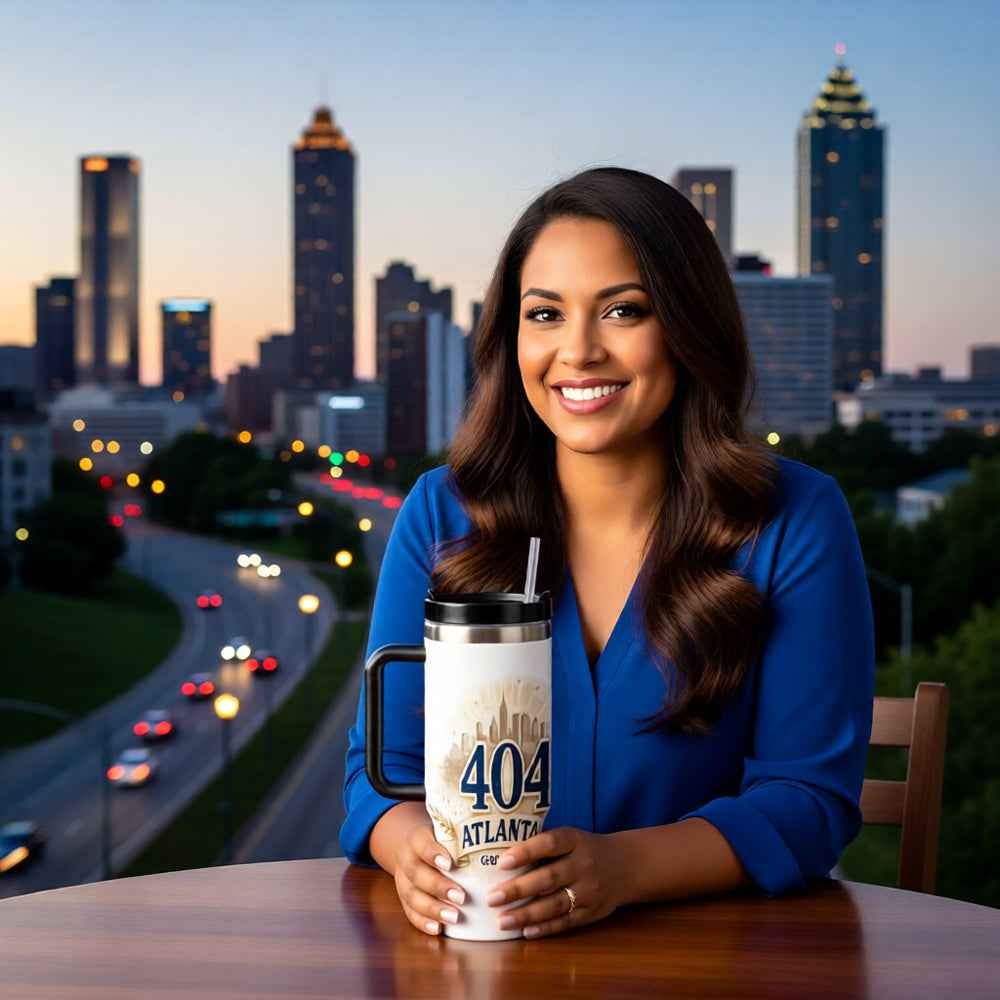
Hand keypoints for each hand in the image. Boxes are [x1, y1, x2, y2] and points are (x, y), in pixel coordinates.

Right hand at [373, 804, 467, 936]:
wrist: (414, 849)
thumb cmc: (440, 840)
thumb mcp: (447, 831)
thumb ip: (464, 836)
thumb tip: (500, 845)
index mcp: (416, 838)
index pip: (419, 842)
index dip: (432, 853)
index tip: (451, 864)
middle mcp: (406, 858)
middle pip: (416, 872)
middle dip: (438, 886)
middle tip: (461, 897)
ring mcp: (403, 880)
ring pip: (411, 895)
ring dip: (433, 909)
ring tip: (454, 917)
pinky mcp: (404, 899)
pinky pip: (409, 912)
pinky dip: (423, 922)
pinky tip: (438, 929)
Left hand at [486, 826, 623, 938]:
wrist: (626, 866)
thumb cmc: (584, 849)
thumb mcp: (569, 838)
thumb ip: (543, 845)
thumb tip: (499, 857)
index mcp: (574, 840)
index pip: (549, 844)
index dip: (526, 852)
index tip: (502, 862)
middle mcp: (584, 865)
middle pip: (549, 878)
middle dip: (518, 889)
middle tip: (492, 898)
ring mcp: (590, 891)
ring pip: (555, 904)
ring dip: (526, 914)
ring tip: (501, 921)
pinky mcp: (592, 913)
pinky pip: (566, 922)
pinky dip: (545, 928)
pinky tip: (525, 932)